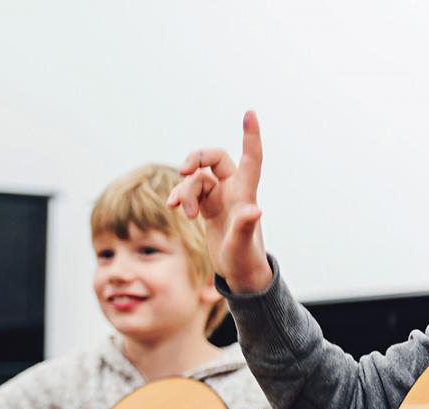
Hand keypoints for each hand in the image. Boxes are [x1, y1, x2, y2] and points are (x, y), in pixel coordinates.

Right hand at [167, 110, 271, 292]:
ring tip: (182, 212)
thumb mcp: (242, 245)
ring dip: (184, 192)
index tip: (250, 113)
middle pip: (213, 159)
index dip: (251, 135)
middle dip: (196, 159)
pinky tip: (174, 208)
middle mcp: (233, 190)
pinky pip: (189, 191)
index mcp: (245, 193)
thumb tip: (254, 210)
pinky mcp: (208, 206)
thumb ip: (245, 226)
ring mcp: (219, 197)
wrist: (239, 274)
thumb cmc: (245, 259)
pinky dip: (180, 197)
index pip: (251, 158)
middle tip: (183, 171)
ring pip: (196, 180)